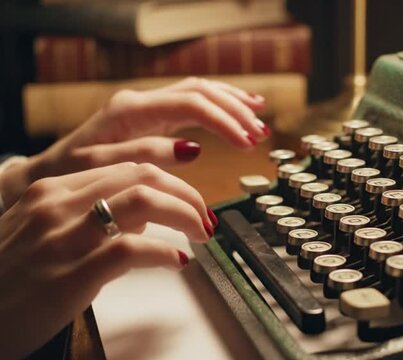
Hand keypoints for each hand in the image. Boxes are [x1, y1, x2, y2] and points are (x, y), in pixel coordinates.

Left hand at [0, 77, 269, 208]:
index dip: (224, 121)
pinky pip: (192, 103)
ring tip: (259, 116)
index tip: (247, 142)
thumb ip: (146, 155)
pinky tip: (238, 109)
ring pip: (198, 92)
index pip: (191, 104)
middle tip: (259, 134)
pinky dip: (218, 106)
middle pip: (200, 92)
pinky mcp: (151, 117)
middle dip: (234, 110)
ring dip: (231, 103)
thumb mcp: (103, 168)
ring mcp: (147, 107)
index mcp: (132, 110)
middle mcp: (142, 102)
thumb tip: (192, 149)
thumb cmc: (72, 175)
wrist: (50, 173)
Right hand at [0, 162, 214, 358]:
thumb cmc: (8, 280)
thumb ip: (86, 216)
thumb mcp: (38, 232)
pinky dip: (165, 252)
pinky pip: (132, 250)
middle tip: (204, 216)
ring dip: (184, 214)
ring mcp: (62, 239)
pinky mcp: (70, 275)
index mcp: (51, 191)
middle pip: (142, 176)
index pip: (127, 167)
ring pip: (143, 201)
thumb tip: (142, 219)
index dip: (170, 181)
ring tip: (200, 232)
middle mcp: (56, 205)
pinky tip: (177, 261)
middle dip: (186, 194)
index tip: (189, 199)